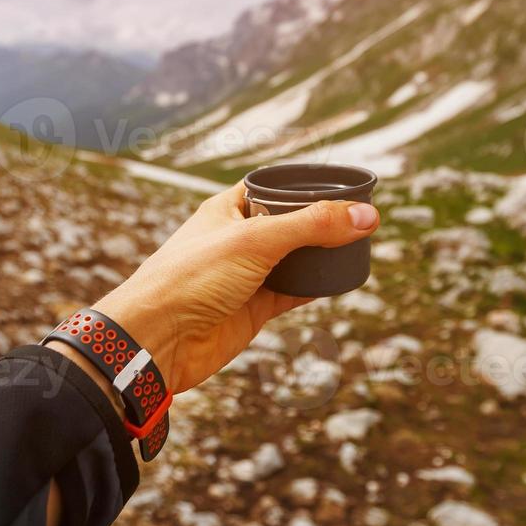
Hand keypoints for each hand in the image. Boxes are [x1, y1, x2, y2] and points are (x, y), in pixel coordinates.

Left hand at [81, 182, 378, 392]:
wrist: (158, 340)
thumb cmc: (192, 278)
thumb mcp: (257, 241)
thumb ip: (313, 226)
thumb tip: (367, 216)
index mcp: (227, 209)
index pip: (272, 186)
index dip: (304, 184)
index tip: (341, 186)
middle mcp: (237, 239)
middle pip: (289, 223)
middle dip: (320, 222)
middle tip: (361, 218)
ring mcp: (246, 275)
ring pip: (294, 259)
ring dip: (321, 255)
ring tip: (359, 244)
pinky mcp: (253, 308)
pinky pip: (293, 291)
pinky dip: (316, 286)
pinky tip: (340, 280)